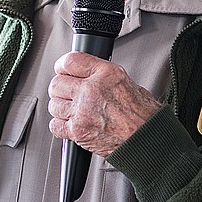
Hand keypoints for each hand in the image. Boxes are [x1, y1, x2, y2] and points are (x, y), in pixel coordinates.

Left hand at [47, 52, 161, 157]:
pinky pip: (55, 125)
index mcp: (106, 74)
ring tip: (73, 111)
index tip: (62, 70)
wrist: (147, 141)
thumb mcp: (127, 82)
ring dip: (61, 108)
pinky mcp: (78, 131)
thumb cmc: (144, 116)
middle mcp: (92, 90)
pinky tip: (71, 125)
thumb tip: (86, 74)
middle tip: (68, 94)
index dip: (63, 66)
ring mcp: (83, 111)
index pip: (71, 61)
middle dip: (61, 89)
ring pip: (53, 105)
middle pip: (57, 83)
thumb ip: (103, 76)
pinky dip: (60, 126)